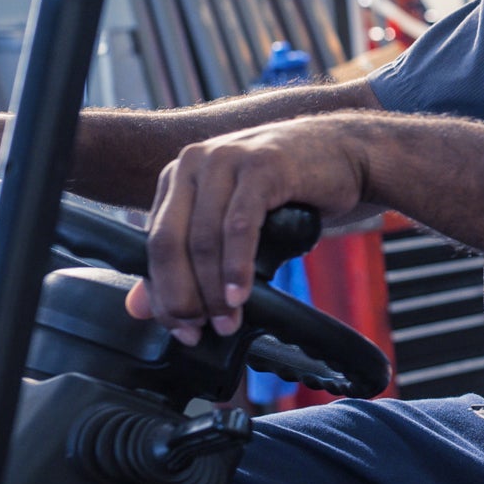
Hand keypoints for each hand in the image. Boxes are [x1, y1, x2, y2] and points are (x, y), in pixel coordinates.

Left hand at [126, 117, 368, 343]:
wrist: (346, 153)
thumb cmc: (292, 189)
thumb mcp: (233, 223)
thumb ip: (188, 260)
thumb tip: (137, 308)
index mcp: (179, 177)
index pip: (153, 244)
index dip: (162, 293)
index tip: (181, 328)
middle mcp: (194, 163)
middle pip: (170, 242)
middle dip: (182, 295)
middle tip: (199, 330)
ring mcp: (227, 159)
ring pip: (204, 238)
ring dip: (213, 289)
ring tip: (228, 321)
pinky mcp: (262, 165)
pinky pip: (240, 226)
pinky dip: (237, 266)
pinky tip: (241, 294)